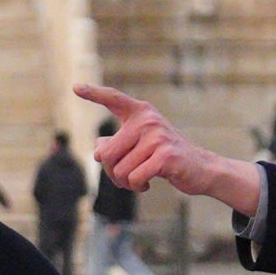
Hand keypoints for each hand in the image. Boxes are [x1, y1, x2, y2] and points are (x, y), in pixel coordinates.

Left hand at [75, 83, 261, 213]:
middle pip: (106, 154)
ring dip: (125, 182)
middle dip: (111, 173)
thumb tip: (98, 150)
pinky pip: (134, 178)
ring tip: (139, 179)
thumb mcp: (139, 146)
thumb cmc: (164, 156)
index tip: (75, 87)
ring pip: (120, 170)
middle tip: (125, 177)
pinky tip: (147, 184)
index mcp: (140, 113)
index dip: (93, 93)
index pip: (113, 99)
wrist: (200, 168)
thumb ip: (117, 145)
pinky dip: (137, 186)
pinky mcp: (165, 155)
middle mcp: (147, 120)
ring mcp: (157, 136)